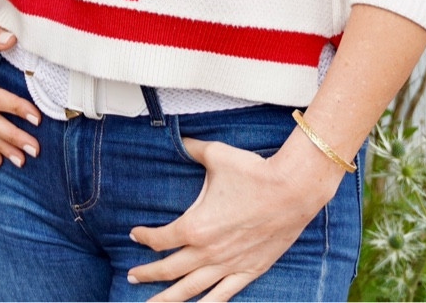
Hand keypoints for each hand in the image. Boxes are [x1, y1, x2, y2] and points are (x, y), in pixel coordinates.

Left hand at [127, 136, 342, 301]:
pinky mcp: (250, 270)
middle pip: (169, 270)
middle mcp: (208, 251)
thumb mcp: (215, 155)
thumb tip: (179, 138)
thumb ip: (192, 149)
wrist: (293, 189)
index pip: (160, 239)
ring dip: (169, 298)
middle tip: (132, 276)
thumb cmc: (254, 172)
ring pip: (191, 289)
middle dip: (147, 274)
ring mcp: (229, 264)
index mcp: (195, 226)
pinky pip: (224, 295)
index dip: (144, 237)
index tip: (135, 235)